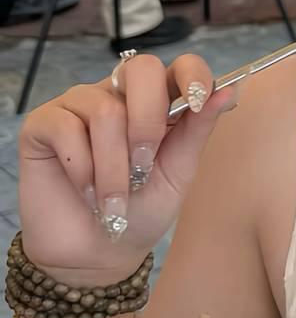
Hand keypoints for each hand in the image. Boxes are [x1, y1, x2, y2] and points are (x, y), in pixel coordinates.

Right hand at [18, 54, 238, 286]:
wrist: (98, 252)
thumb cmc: (142, 211)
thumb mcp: (177, 173)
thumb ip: (196, 131)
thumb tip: (228, 91)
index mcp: (157, 102)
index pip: (179, 65)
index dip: (192, 75)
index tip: (197, 101)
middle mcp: (117, 95)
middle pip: (140, 70)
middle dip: (148, 122)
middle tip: (144, 167)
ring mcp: (78, 105)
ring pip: (105, 111)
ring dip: (114, 167)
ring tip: (113, 200)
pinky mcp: (44, 124)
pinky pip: (66, 129)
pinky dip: (83, 169)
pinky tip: (86, 193)